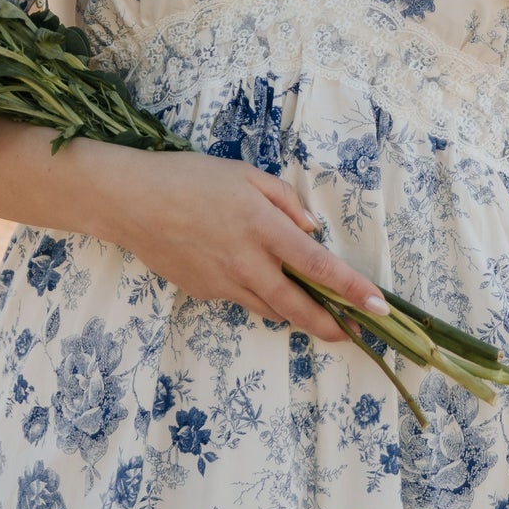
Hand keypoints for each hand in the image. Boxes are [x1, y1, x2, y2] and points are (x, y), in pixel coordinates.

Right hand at [118, 151, 389, 342]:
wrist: (129, 201)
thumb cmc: (189, 177)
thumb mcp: (245, 175)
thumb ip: (285, 201)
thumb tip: (311, 229)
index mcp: (263, 228)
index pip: (319, 267)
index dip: (352, 290)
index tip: (379, 308)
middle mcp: (248, 262)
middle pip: (299, 306)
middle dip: (332, 325)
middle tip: (355, 334)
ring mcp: (224, 282)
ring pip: (272, 309)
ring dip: (298, 314)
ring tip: (319, 315)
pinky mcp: (205, 292)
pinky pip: (243, 300)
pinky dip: (261, 298)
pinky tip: (262, 284)